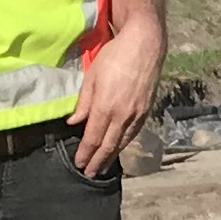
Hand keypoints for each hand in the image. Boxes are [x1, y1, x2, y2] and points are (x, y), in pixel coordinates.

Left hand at [72, 27, 161, 177]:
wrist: (145, 45)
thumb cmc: (115, 56)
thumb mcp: (92, 76)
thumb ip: (83, 102)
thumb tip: (74, 122)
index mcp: (106, 107)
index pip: (93, 138)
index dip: (85, 153)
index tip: (79, 164)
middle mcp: (123, 115)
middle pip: (108, 145)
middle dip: (97, 161)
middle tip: (89, 174)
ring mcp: (137, 114)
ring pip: (122, 142)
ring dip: (111, 156)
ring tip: (103, 166)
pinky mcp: (146, 110)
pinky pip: (133, 133)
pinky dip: (124, 144)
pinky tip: (118, 148)